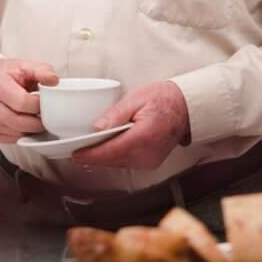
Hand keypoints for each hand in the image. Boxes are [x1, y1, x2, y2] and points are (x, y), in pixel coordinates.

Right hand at [0, 58, 57, 143]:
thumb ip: (41, 70)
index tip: (46, 101)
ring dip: (32, 129)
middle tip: (48, 115)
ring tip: (37, 117)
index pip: (23, 103)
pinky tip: (26, 123)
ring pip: (17, 134)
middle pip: (20, 122)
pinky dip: (23, 134)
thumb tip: (54, 80)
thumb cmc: (4, 73)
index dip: (39, 105)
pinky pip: (12, 139)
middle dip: (38, 121)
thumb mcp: (23, 65)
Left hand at [71, 80, 190, 169]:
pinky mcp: (150, 163)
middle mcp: (147, 154)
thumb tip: (97, 128)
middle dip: (93, 157)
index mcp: (143, 136)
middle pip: (112, 160)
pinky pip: (127, 162)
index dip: (90, 155)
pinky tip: (106, 149)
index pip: (111, 151)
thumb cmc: (163, 98)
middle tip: (75, 149)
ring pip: (118, 164)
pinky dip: (114, 157)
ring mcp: (150, 161)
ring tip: (87, 148)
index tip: (75, 154)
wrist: (185, 107)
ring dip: (103, 157)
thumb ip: (116, 114)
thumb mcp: (137, 98)